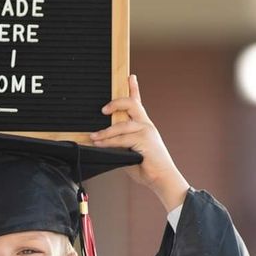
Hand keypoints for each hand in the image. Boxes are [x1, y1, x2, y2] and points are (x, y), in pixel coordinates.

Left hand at [90, 75, 188, 209]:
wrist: (162, 179)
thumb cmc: (148, 168)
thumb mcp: (129, 153)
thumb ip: (119, 145)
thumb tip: (103, 143)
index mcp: (144, 126)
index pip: (139, 103)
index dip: (134, 88)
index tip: (130, 77)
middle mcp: (146, 125)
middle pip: (132, 104)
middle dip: (116, 102)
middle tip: (103, 109)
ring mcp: (146, 131)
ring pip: (122, 124)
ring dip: (105, 132)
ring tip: (93, 137)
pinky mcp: (144, 140)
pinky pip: (122, 139)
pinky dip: (109, 141)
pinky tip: (100, 143)